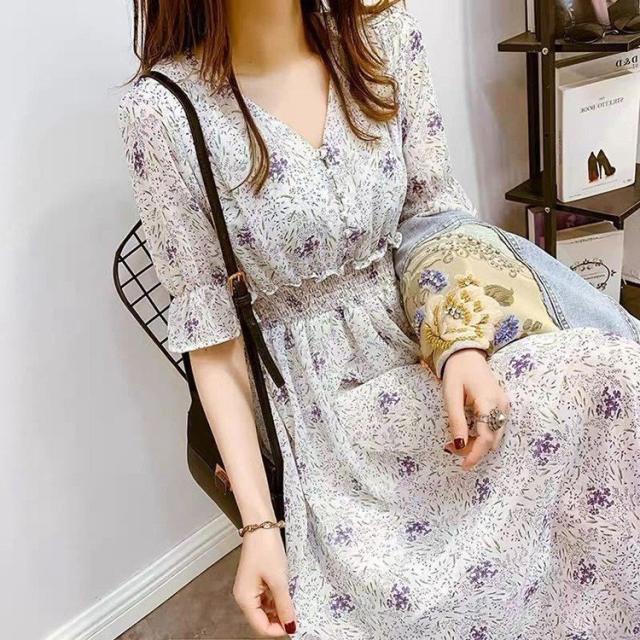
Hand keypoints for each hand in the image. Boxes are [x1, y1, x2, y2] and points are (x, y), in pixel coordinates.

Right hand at [233, 527, 296, 636]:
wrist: (261, 525)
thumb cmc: (266, 549)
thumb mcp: (279, 580)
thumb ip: (285, 606)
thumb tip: (291, 626)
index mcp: (245, 599)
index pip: (261, 627)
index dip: (278, 630)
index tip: (295, 624)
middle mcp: (244, 596)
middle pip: (262, 619)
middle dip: (279, 619)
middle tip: (296, 612)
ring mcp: (249, 588)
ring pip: (265, 609)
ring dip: (279, 608)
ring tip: (293, 599)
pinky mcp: (255, 580)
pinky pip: (265, 597)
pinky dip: (276, 598)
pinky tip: (287, 591)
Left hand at [441, 348, 509, 470]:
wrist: (467, 354)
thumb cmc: (457, 372)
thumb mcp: (451, 396)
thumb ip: (456, 421)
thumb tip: (459, 445)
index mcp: (488, 402)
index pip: (486, 437)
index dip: (475, 454)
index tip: (464, 465)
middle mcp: (501, 406)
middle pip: (491, 440)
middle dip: (473, 450)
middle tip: (450, 448)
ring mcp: (504, 406)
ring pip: (494, 436)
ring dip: (477, 443)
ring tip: (455, 440)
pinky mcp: (501, 406)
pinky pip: (494, 428)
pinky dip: (481, 435)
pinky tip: (466, 432)